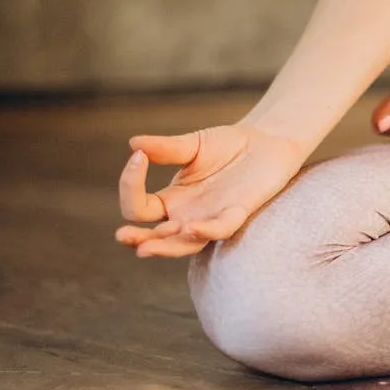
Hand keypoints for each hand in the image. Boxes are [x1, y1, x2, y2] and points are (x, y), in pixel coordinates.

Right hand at [116, 124, 303, 256]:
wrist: (266, 142)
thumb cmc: (229, 146)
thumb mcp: (192, 144)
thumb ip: (166, 148)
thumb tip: (133, 144)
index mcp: (172, 199)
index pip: (139, 207)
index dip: (130, 186)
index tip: (138, 158)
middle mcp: (187, 215)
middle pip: (156, 237)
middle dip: (138, 238)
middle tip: (123, 235)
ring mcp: (211, 218)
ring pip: (185, 243)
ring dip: (166, 246)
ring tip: (145, 247)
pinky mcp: (237, 213)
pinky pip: (221, 229)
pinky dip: (206, 231)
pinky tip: (190, 227)